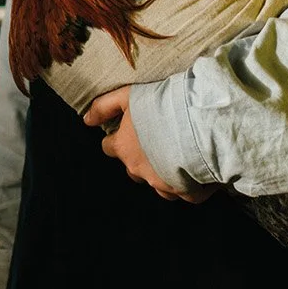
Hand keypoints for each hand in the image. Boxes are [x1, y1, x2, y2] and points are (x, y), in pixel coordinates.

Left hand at [82, 90, 212, 202]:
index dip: (118, 140)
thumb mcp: (128, 96)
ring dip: (164, 174)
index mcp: (124, 148)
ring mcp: (162, 184)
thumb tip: (86, 120)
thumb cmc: (163, 107)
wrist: (200, 125)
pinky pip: (185, 192)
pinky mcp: (187, 192)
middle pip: (133, 169)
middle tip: (157, 143)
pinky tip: (199, 169)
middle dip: (141, 159)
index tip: (128, 134)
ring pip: (158, 184)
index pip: (110, 147)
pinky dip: (189, 183)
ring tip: (179, 158)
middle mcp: (139, 169)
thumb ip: (104, 106)